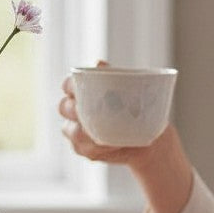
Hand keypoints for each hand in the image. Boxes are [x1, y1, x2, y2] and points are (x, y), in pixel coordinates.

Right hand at [58, 65, 193, 212]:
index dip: (70, 86)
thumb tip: (98, 63)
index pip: (68, 85)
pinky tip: (113, 146)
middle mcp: (74, 109)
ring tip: (109, 134)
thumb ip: (113, 76)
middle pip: (64, 107)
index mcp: (83, 90)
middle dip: (76, 111)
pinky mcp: (82, 148)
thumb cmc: (139, 107)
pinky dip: (97, 148)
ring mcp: (76, 130)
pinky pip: (82, 148)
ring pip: (71, 131)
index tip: (81, 89)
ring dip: (88, 133)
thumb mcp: (132, 89)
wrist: (149, 135)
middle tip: (95, 113)